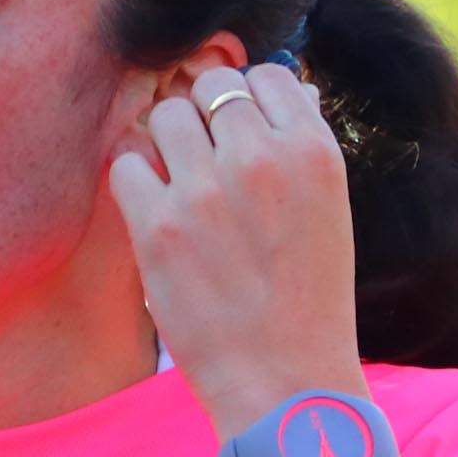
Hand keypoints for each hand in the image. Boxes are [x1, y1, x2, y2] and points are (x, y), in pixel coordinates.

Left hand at [110, 58, 356, 434]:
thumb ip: (303, 146)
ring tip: (180, 187)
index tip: (238, 132)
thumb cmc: (309, 299)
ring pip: (166, 116)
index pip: (263, 76)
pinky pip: (127, 164)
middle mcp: (259, 159)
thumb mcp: (330, 210)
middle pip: (210, 88)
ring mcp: (205, 190)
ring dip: (167, 143)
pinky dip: (135, 182)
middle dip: (204, 116)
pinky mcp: (158, 226)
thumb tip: (288, 86)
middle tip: (205, 161)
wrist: (284, 380)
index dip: (246, 100)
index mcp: (311, 151)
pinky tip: (154, 212)